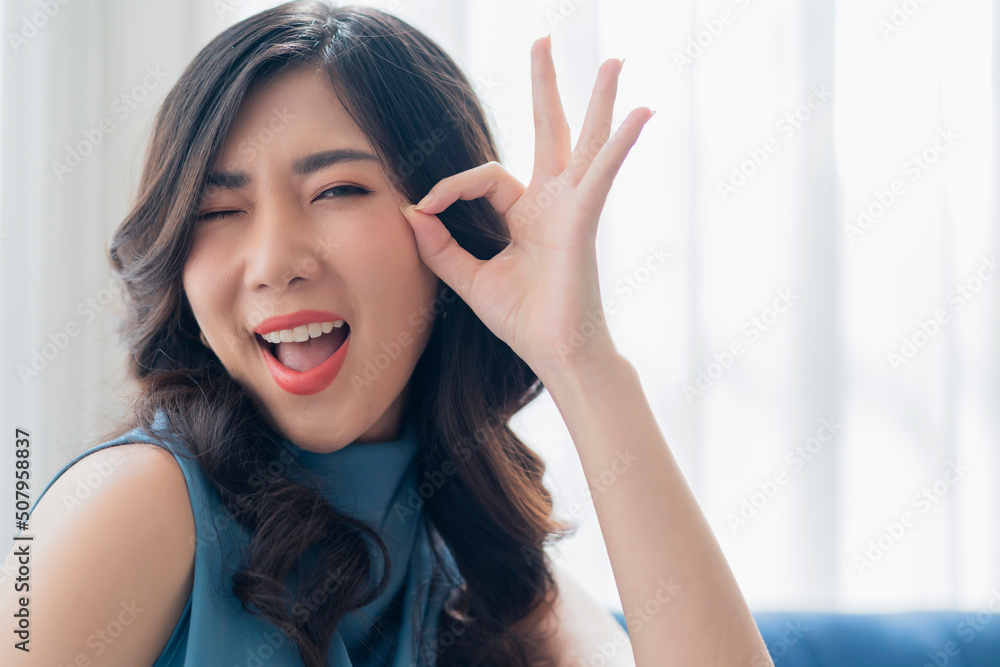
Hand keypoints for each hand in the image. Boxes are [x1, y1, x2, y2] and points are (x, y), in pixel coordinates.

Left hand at [400, 35, 653, 380]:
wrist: (554, 354)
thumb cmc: (522, 321)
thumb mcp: (469, 278)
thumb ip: (440, 246)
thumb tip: (409, 212)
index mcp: (526, 214)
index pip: (485, 176)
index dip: (449, 186)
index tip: (420, 209)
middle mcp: (553, 203)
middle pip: (550, 131)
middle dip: (545, 88)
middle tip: (541, 41)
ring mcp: (573, 208)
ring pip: (586, 141)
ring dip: (598, 100)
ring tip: (614, 61)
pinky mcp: (584, 220)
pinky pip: (601, 174)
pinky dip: (620, 145)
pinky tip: (642, 114)